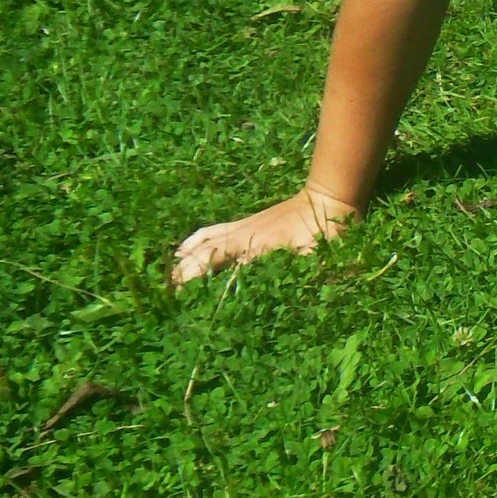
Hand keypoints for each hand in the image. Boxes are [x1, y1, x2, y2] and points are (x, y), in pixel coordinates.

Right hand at [172, 185, 356, 285]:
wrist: (329, 197)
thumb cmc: (330, 229)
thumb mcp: (323, 254)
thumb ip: (309, 272)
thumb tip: (300, 294)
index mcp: (258, 244)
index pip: (219, 263)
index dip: (198, 281)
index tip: (181, 300)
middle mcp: (243, 234)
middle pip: (202, 253)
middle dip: (182, 274)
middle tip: (166, 299)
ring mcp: (242, 226)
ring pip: (202, 241)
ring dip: (184, 259)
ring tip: (168, 280)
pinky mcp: (244, 223)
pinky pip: (211, 232)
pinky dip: (193, 242)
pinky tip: (183, 252)